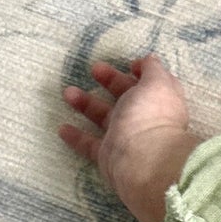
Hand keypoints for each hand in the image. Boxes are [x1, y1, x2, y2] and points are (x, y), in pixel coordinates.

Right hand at [58, 54, 201, 221]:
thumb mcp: (157, 83)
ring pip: (104, 118)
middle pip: (125, 97)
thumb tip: (149, 60)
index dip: (142, 73)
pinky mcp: (109, 156)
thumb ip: (153, 70)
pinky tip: (62, 128)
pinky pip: (90, 145)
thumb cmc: (151, 116)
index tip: (129, 64)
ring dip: (86, 104)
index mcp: (159, 102)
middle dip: (110, 81)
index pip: (151, 85)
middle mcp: (144, 120)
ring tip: (68, 93)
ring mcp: (126, 139)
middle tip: (94, 69)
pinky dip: (77, 137)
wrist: (143, 161)